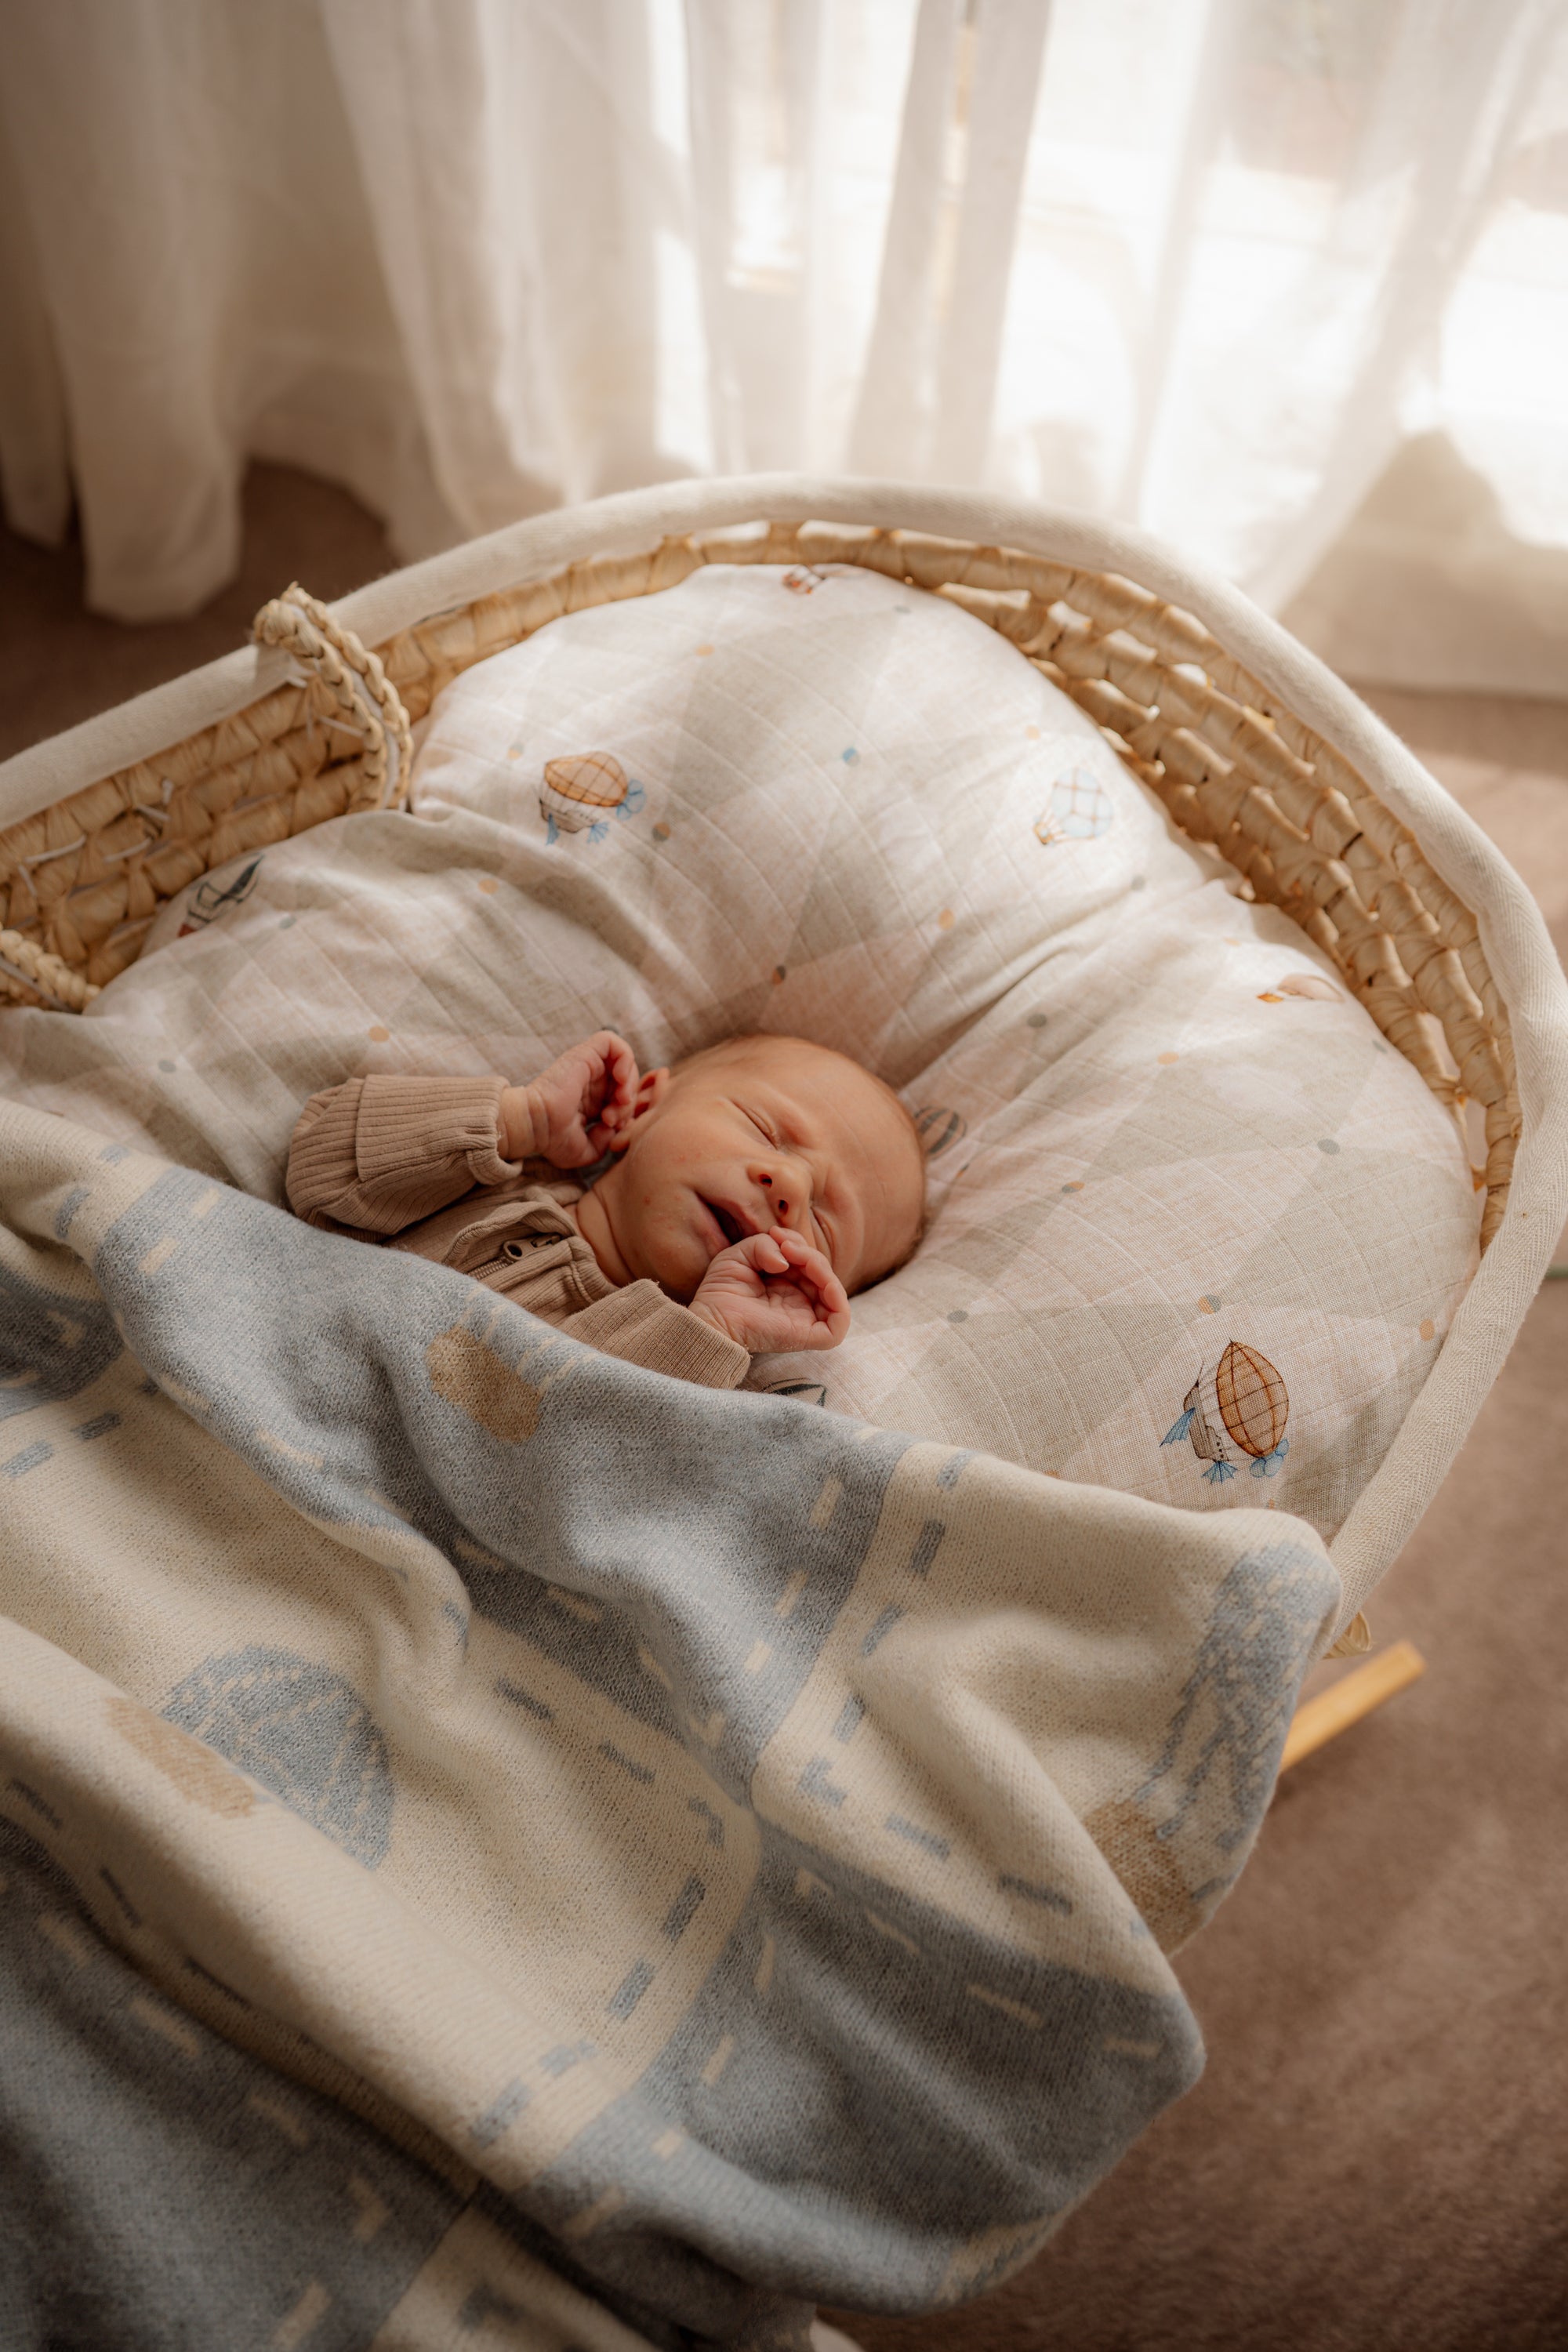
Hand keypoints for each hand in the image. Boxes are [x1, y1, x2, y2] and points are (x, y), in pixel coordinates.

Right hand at [501, 1031, 637, 1167]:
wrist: (535, 1126)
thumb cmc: (552, 1139)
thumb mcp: (586, 1150)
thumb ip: (605, 1142)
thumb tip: (616, 1128)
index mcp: (591, 1100)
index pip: (625, 1096)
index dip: (628, 1111)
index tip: (615, 1128)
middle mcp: (590, 1080)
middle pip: (627, 1081)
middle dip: (629, 1102)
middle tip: (613, 1119)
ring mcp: (587, 1066)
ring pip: (625, 1063)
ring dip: (630, 1082)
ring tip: (620, 1101)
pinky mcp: (584, 1054)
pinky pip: (613, 1043)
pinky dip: (625, 1059)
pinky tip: (620, 1080)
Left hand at [689, 1227, 850, 1354]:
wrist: (710, 1318)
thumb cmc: (721, 1289)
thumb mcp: (741, 1254)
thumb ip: (765, 1245)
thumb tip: (785, 1259)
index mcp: (786, 1285)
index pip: (808, 1262)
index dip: (799, 1244)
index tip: (775, 1234)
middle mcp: (799, 1302)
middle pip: (823, 1274)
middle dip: (809, 1253)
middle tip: (784, 1245)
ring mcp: (805, 1318)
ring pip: (833, 1293)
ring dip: (822, 1268)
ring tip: (797, 1256)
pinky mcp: (808, 1335)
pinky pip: (839, 1323)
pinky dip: (839, 1300)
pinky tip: (823, 1282)